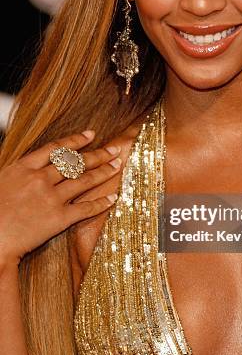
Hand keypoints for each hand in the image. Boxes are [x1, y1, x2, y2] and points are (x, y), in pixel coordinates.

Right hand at [0, 130, 121, 265]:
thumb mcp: (1, 181)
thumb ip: (21, 172)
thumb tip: (36, 165)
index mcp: (24, 168)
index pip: (57, 148)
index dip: (76, 140)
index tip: (91, 135)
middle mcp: (40, 179)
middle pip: (76, 162)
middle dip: (99, 154)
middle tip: (114, 149)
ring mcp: (51, 198)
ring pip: (84, 180)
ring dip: (104, 172)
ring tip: (117, 166)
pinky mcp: (58, 219)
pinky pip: (86, 208)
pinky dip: (101, 203)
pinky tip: (113, 198)